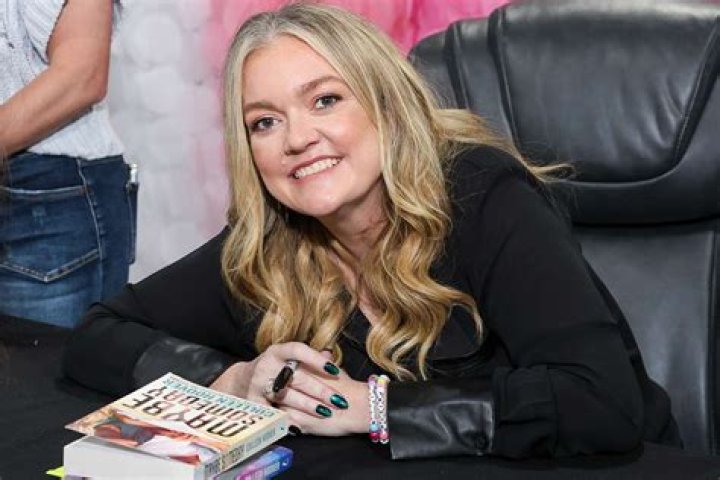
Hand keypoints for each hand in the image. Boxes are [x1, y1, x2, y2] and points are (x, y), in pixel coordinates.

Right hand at [210, 343, 362, 431]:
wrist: (240, 381)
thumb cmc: (273, 369)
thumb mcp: (285, 358)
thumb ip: (307, 359)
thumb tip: (330, 356)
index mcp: (277, 352)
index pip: (298, 350)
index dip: (316, 359)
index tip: (334, 370)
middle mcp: (266, 365)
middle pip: (296, 377)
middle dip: (319, 390)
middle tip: (338, 399)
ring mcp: (258, 384)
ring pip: (286, 396)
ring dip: (307, 405)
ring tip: (326, 412)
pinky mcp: (252, 403)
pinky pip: (272, 413)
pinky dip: (286, 420)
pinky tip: (300, 426)